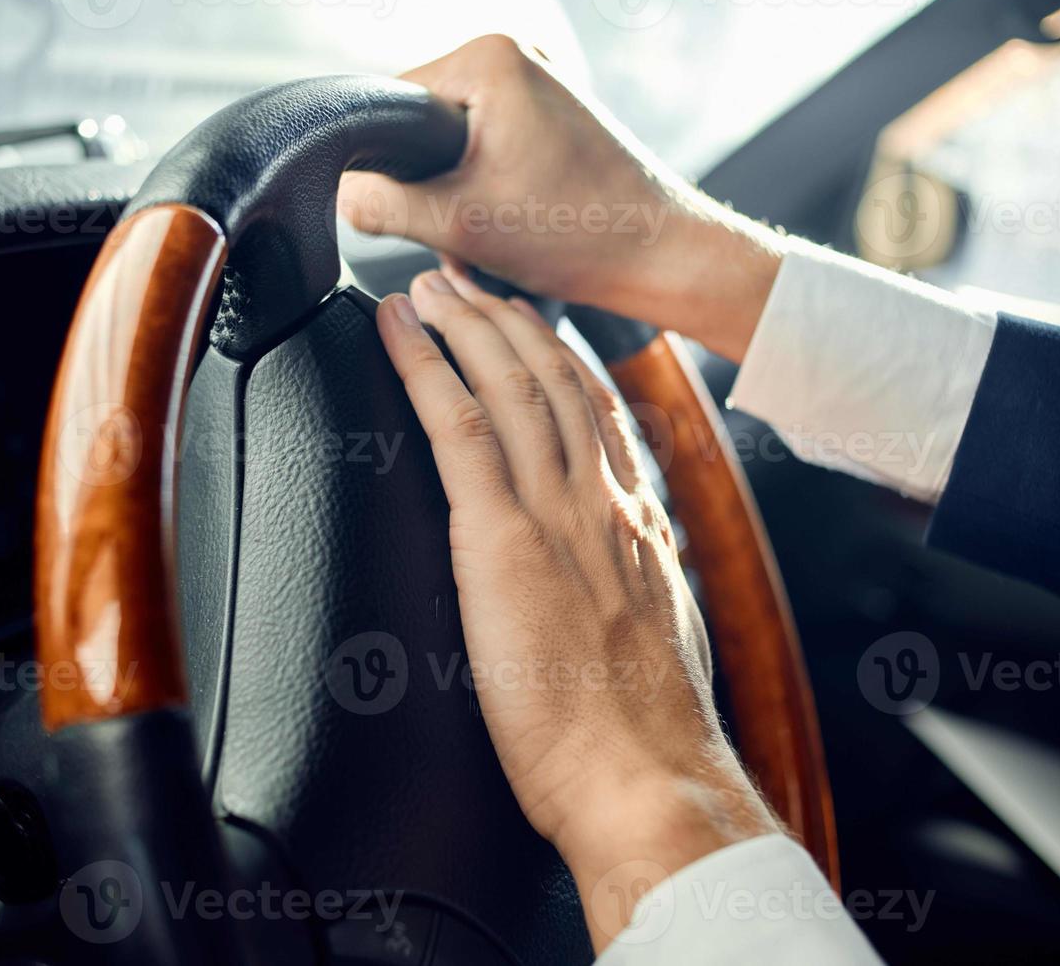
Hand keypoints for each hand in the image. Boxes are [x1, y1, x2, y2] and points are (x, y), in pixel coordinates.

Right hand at [341, 35, 786, 362]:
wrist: (661, 257)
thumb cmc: (579, 231)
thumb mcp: (456, 223)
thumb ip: (379, 204)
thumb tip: (338, 194)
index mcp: (488, 57)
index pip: (391, 103)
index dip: (387, 166)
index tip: (413, 211)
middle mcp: (516, 58)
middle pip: (423, 130)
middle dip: (430, 191)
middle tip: (462, 232)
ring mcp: (540, 89)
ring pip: (457, 151)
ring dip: (459, 204)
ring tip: (494, 239)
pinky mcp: (555, 124)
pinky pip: (492, 157)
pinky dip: (489, 200)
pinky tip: (514, 234)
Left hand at [374, 266, 778, 951]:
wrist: (645, 779)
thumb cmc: (646, 741)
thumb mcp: (658, 652)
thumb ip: (635, 601)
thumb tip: (617, 600)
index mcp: (640, 530)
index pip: (600, 420)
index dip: (563, 362)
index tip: (536, 329)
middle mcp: (603, 504)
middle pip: (554, 382)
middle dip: (510, 320)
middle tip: (470, 279)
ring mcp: (556, 514)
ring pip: (509, 386)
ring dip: (467, 323)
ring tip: (432, 284)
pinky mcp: (501, 538)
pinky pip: (457, 428)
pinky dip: (426, 368)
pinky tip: (400, 334)